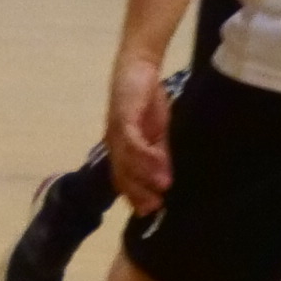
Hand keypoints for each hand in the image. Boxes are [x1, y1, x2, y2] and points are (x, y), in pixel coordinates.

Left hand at [105, 55, 174, 212]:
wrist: (138, 67)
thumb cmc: (146, 99)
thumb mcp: (157, 132)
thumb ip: (159, 155)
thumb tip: (166, 180)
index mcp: (120, 149)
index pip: (123, 179)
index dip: (134, 196)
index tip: (149, 213)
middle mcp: (114, 143)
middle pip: (122, 175)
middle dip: (137, 193)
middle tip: (155, 208)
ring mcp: (116, 131)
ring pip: (127, 161)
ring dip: (145, 176)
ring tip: (164, 188)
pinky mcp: (123, 117)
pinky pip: (133, 141)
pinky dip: (146, 155)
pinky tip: (161, 163)